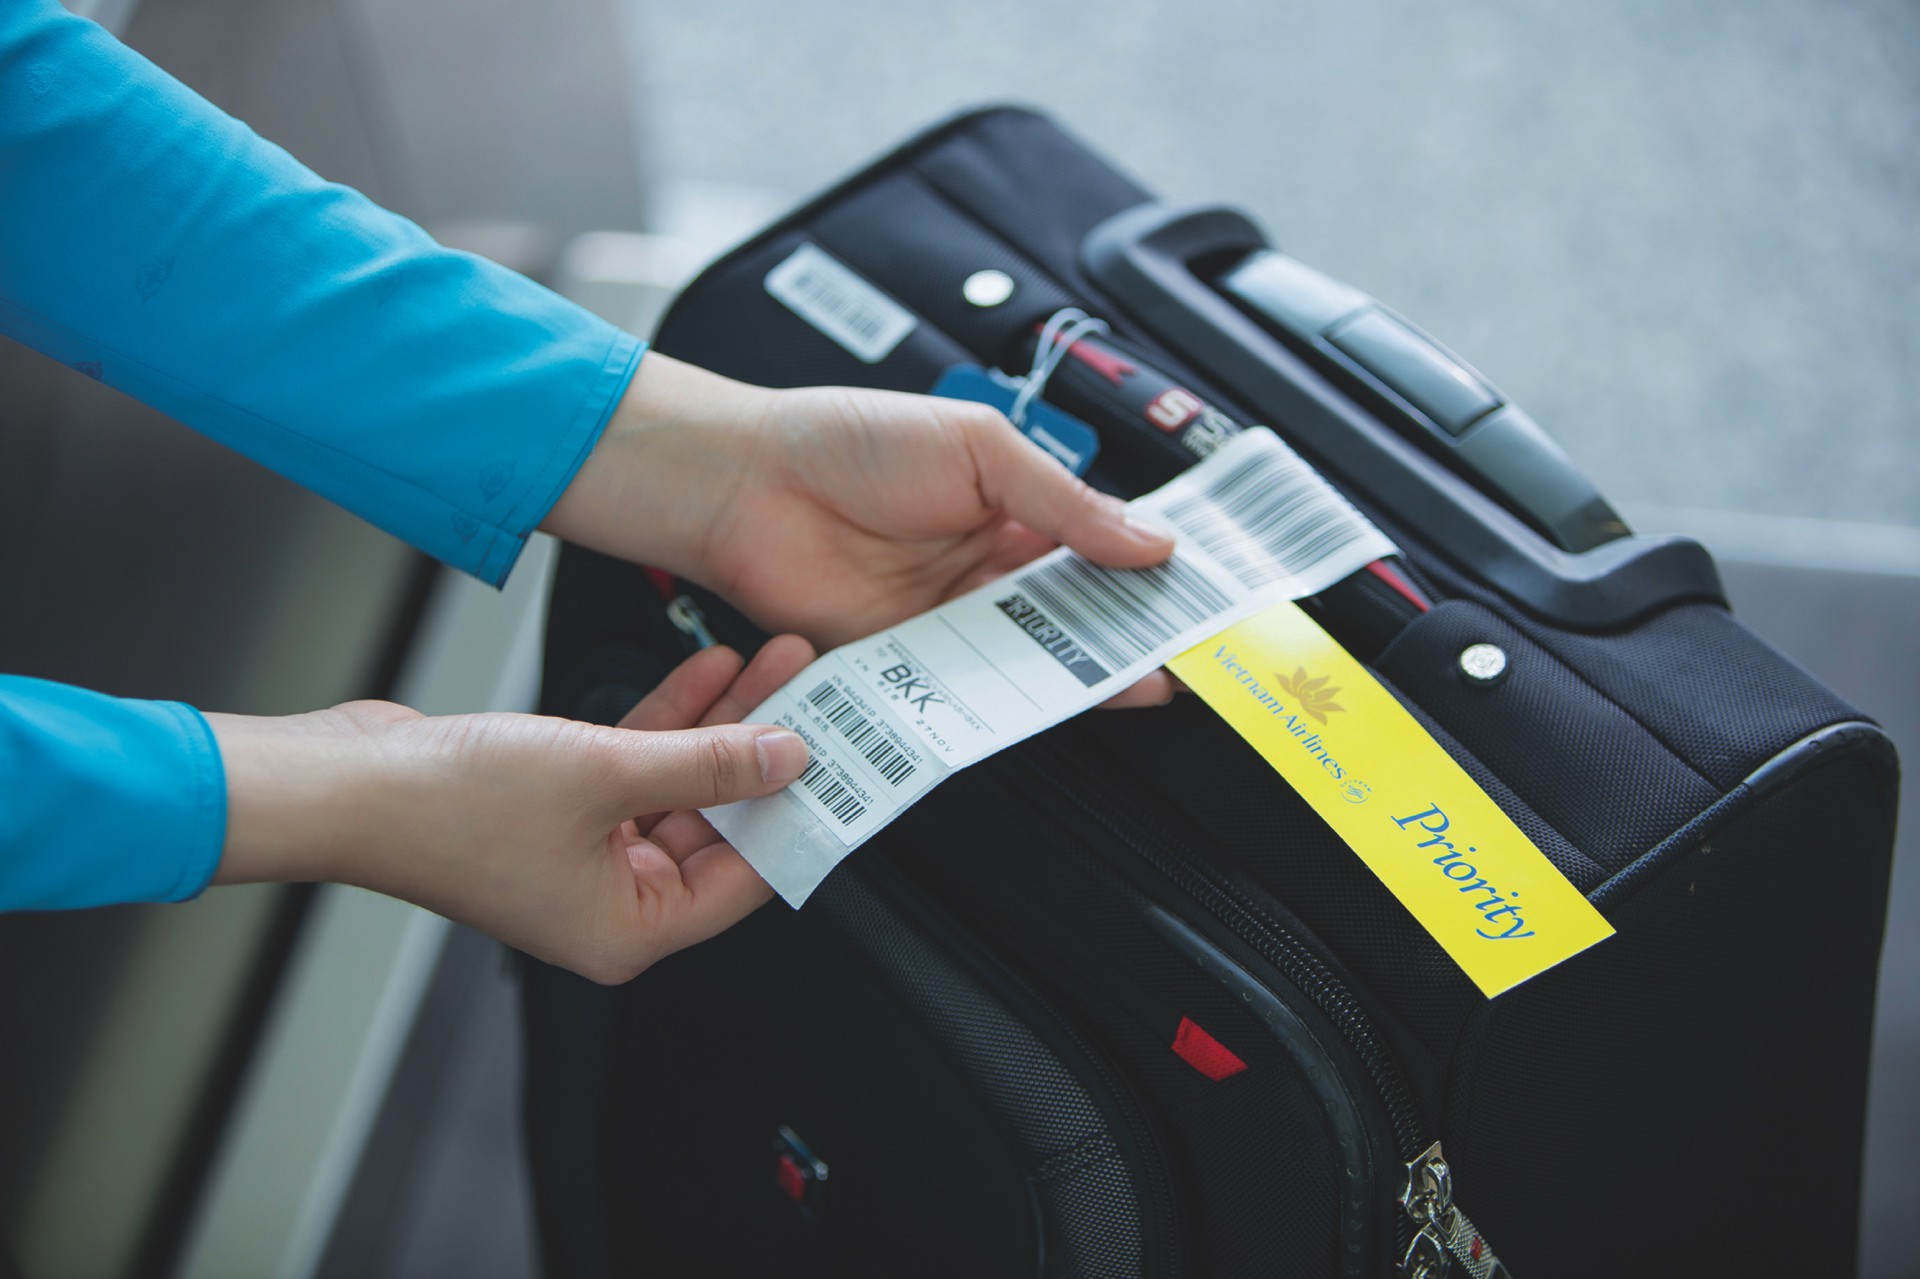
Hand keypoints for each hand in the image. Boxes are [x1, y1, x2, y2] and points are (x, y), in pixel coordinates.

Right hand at [206, 636, 816, 982]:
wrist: (345, 781)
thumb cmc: (446, 807)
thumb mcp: (603, 773)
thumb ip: (704, 764)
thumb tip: (785, 758)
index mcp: (629, 930)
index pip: (745, 877)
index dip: (795, 814)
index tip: (841, 763)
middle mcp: (612, 902)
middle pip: (719, 825)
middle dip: (763, 753)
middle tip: (814, 694)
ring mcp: (586, 854)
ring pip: (683, 784)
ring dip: (724, 725)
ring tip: (778, 664)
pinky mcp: (562, 806)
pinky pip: (639, 765)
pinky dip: (672, 720)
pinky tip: (712, 671)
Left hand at [543, 354, 1179, 705]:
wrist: (745, 484)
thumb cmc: (849, 441)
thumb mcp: (978, 448)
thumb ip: (1064, 502)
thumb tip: (1150, 539)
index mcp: (1012, 503)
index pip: (1099, 544)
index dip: (1148, 570)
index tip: (1202, 593)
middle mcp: (986, 567)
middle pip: (1074, 611)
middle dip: (1130, 630)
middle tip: (1189, 648)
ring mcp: (947, 617)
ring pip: (1031, 656)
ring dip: (1084, 670)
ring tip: (1145, 681)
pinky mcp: (906, 661)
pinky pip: (968, 689)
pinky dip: (1009, 700)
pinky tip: (1052, 704)